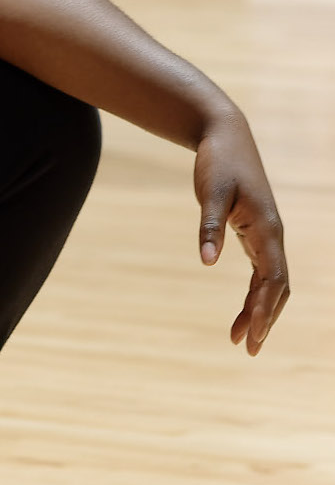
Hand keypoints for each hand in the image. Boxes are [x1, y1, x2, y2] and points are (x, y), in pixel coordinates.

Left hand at [194, 110, 289, 354]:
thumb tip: (207, 262)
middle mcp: (273, 235)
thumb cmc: (218, 162)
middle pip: (277, 288)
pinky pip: (262, 272)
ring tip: (238, 337)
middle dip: (264, 319)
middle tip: (246, 349)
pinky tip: (242, 310)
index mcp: (267, 228)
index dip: (263, 309)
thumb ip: (209, 227)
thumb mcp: (209, 192)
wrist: (225, 136)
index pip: (273, 279)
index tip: (249, 335)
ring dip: (259, 310)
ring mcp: (266, 235)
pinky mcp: (256, 233)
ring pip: (271, 283)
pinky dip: (254, 293)